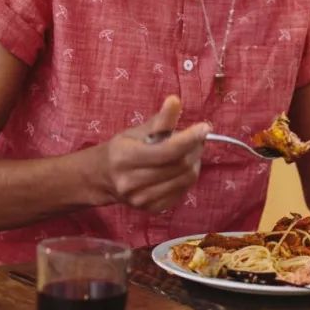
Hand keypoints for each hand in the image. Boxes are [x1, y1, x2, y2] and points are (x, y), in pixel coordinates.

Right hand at [99, 95, 208, 212]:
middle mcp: (131, 182)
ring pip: (185, 179)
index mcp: (125, 158)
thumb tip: (175, 100)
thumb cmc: (123, 148)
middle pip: (179, 166)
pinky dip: (187, 176)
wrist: (104, 178)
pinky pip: (183, 191)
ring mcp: (142, 200)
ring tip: (188, 151)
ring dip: (194, 162)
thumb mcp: (137, 131)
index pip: (166, 151)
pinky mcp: (152, 209)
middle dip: (195, 149)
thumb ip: (159, 120)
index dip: (189, 139)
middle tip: (198, 137)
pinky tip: (179, 168)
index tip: (205, 127)